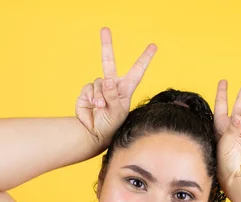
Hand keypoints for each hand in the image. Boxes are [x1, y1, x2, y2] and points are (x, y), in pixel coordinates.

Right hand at [75, 27, 156, 148]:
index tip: (153, 46)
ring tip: (101, 107)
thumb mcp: (117, 111)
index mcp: (125, 88)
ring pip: (99, 81)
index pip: (137, 70)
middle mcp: (112, 85)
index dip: (145, 58)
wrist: (95, 134)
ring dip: (100, 94)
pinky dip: (92, 97)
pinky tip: (95, 106)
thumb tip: (108, 80)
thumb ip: (113, 95)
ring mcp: (99, 88)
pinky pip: (89, 89)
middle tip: (104, 29)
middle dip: (106, 45)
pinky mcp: (87, 93)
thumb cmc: (112, 125)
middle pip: (109, 62)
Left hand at [214, 71, 240, 189]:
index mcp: (221, 128)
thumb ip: (232, 128)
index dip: (222, 94)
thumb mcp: (224, 143)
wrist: (239, 177)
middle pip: (239, 103)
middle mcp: (234, 128)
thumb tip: (239, 116)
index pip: (221, 106)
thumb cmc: (225, 163)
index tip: (224, 81)